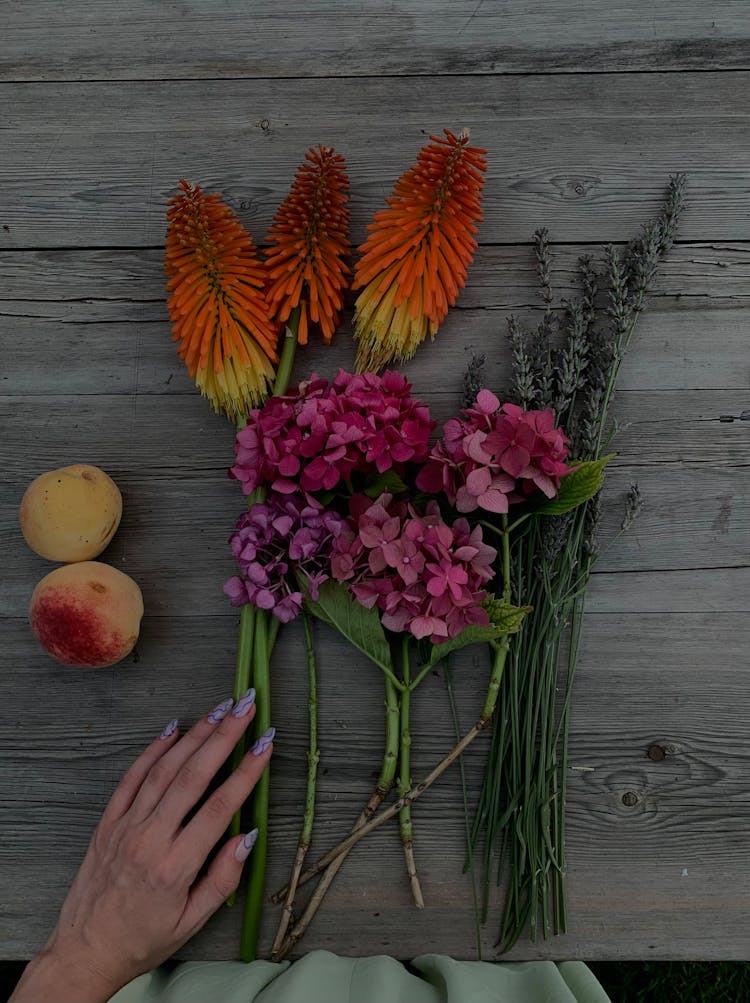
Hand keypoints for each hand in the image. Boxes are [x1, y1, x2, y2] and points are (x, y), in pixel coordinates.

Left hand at [11, 688, 271, 1002]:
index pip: (220, 807)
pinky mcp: (108, 822)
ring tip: (220, 709)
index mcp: (176, 866)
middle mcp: (150, 839)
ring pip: (164, 769)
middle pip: (193, 775)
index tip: (266, 743)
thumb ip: (224, 878)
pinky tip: (173, 729)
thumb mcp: (192, 921)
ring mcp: (125, 826)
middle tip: (246, 706)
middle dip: (224, 736)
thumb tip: (247, 835)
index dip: (247, 771)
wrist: (85, 951)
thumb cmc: (143, 939)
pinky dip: (154, 749)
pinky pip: (132, 777)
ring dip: (195, 734)